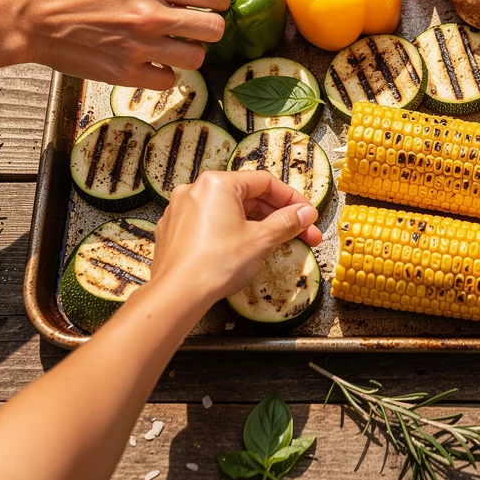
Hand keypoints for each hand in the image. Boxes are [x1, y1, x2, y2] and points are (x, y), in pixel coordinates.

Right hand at [8, 0, 228, 88]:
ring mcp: (140, 47)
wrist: (29, 18)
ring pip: (197, 58)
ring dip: (189, 53)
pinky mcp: (125, 74)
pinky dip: (164, 73)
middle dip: (210, 28)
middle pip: (215, 30)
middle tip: (198, 28)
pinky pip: (168, 80)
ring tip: (174, 47)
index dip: (219, 0)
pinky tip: (152, 63)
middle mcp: (151, 14)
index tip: (214, 4)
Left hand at [151, 170, 322, 305]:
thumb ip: (287, 222)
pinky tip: (243, 250)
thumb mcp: (262, 239)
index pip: (265, 183)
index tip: (306, 214)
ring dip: (254, 224)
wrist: (177, 296)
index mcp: (218, 183)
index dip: (291, 199)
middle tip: (300, 232)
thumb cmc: (218, 263)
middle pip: (246, 196)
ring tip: (275, 243)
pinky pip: (209, 224)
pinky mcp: (173, 231)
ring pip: (228, 211)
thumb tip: (306, 213)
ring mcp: (181, 211)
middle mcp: (196, 190)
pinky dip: (229, 232)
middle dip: (276, 216)